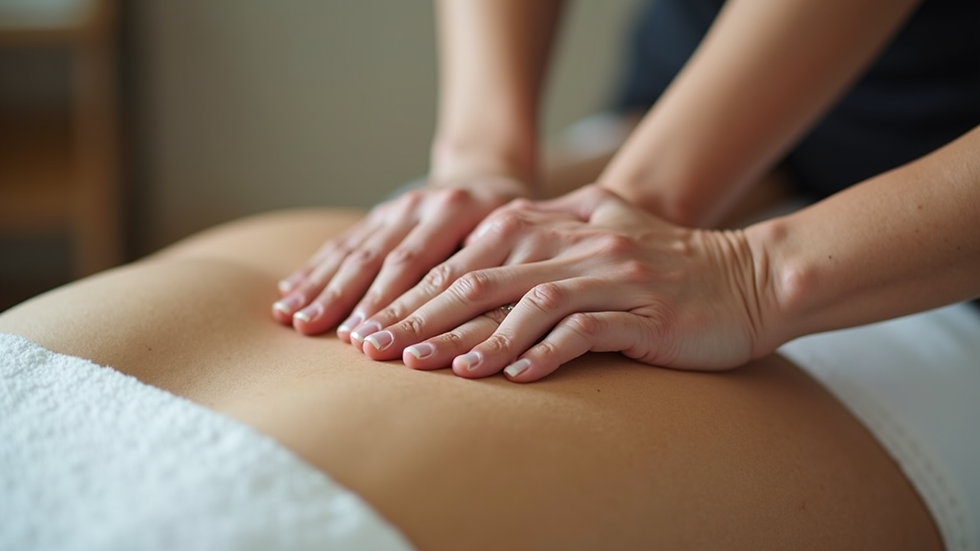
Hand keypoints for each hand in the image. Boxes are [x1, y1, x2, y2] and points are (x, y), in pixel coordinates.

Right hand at [271, 175, 529, 337]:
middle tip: (313, 330)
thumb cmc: (514, 221)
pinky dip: (315, 269)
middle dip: (341, 297)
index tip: (361, 337)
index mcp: (455, 211)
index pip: (414, 263)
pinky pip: (343, 243)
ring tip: (291, 317)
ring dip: (319, 286)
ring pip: (352, 250)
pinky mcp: (379, 215)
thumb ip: (494, 270)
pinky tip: (289, 292)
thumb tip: (473, 318)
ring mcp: (395, 209)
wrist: (490, 174)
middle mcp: (419, 207)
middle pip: (374, 258)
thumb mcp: (518, 237)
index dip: (385, 302)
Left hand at [356, 185, 777, 381]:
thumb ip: (550, 230)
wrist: (750, 280)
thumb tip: (484, 251)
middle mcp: (582, 243)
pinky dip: (541, 353)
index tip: (375, 321)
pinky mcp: (644, 314)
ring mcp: (614, 276)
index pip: (473, 256)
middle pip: (485, 278)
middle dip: (424, 315)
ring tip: (427, 369)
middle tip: (376, 347)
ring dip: (473, 337)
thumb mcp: (605, 229)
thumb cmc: (669, 264)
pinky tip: (507, 377)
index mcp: (563, 222)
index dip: (419, 289)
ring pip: (527, 304)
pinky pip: (583, 332)